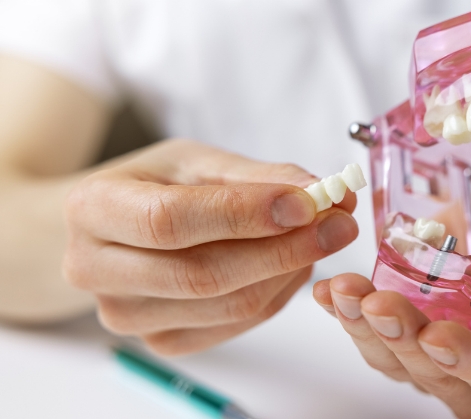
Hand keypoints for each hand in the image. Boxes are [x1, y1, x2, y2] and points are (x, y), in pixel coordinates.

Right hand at [64, 139, 358, 354]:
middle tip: (341, 223)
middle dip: (285, 249)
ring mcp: (126, 316)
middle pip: (203, 273)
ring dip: (289, 271)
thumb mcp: (199, 162)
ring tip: (321, 237)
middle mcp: (95, 270)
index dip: (244, 214)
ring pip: (228, 304)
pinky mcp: (160, 341)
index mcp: (93, 208)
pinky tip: (292, 264)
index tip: (308, 202)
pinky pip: (235, 325)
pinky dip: (277, 293)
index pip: (170, 220)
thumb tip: (323, 192)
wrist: (119, 227)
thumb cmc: (157, 186)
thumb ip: (259, 177)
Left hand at [313, 195, 470, 418]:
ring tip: (346, 292)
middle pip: (437, 376)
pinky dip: (347, 312)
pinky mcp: (405, 330)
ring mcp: (436, 356)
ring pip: (395, 360)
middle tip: (380, 304)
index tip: (441, 335)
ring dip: (365, 329)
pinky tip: (331, 291)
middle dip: (404, 341)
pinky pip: (371, 332)